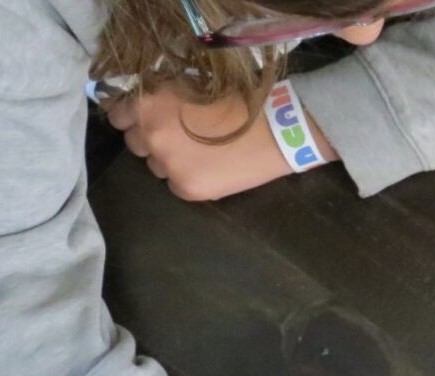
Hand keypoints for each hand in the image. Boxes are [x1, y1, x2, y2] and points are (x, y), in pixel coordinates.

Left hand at [105, 85, 334, 200]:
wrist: (274, 129)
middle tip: (182, 135)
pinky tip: (212, 168)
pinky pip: (176, 185)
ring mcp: (168, 165)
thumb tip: (142, 108)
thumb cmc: (237, 100)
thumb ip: (161, 96)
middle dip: (152, 140)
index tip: (150, 119)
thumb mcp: (189, 85)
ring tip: (202, 153)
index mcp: (148, 105)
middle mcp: (151, 135)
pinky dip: (189, 178)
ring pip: (155, 166)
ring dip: (171, 160)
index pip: (117, 116)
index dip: (134, 117)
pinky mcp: (187, 188)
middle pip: (134, 144)